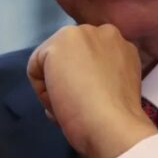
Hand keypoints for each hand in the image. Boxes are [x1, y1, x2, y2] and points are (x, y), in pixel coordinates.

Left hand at [27, 24, 157, 157]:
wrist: (113, 125)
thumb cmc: (118, 117)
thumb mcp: (117, 86)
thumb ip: (102, 75)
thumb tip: (76, 84)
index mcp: (121, 43)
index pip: (89, 59)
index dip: (86, 84)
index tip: (91, 102)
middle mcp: (103, 31)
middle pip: (70, 56)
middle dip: (69, 80)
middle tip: (77, 105)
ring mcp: (80, 34)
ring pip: (52, 61)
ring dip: (56, 85)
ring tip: (69, 107)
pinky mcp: (58, 44)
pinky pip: (35, 68)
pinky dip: (41, 91)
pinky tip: (58, 102)